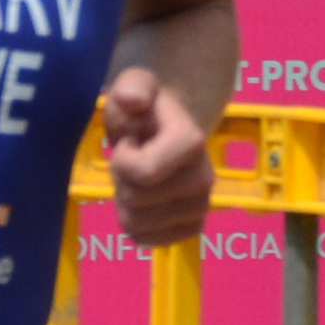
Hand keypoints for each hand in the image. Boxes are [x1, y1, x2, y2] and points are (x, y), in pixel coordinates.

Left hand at [100, 66, 216, 245]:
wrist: (169, 132)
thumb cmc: (146, 111)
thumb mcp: (135, 85)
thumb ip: (133, 86)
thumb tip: (132, 101)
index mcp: (192, 143)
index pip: (143, 173)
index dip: (121, 160)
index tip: (130, 142)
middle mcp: (204, 179)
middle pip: (136, 200)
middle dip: (121, 180)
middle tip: (132, 160)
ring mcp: (200, 207)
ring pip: (136, 223)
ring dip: (125, 201)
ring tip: (138, 179)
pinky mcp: (191, 228)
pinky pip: (146, 239)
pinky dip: (134, 223)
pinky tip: (142, 201)